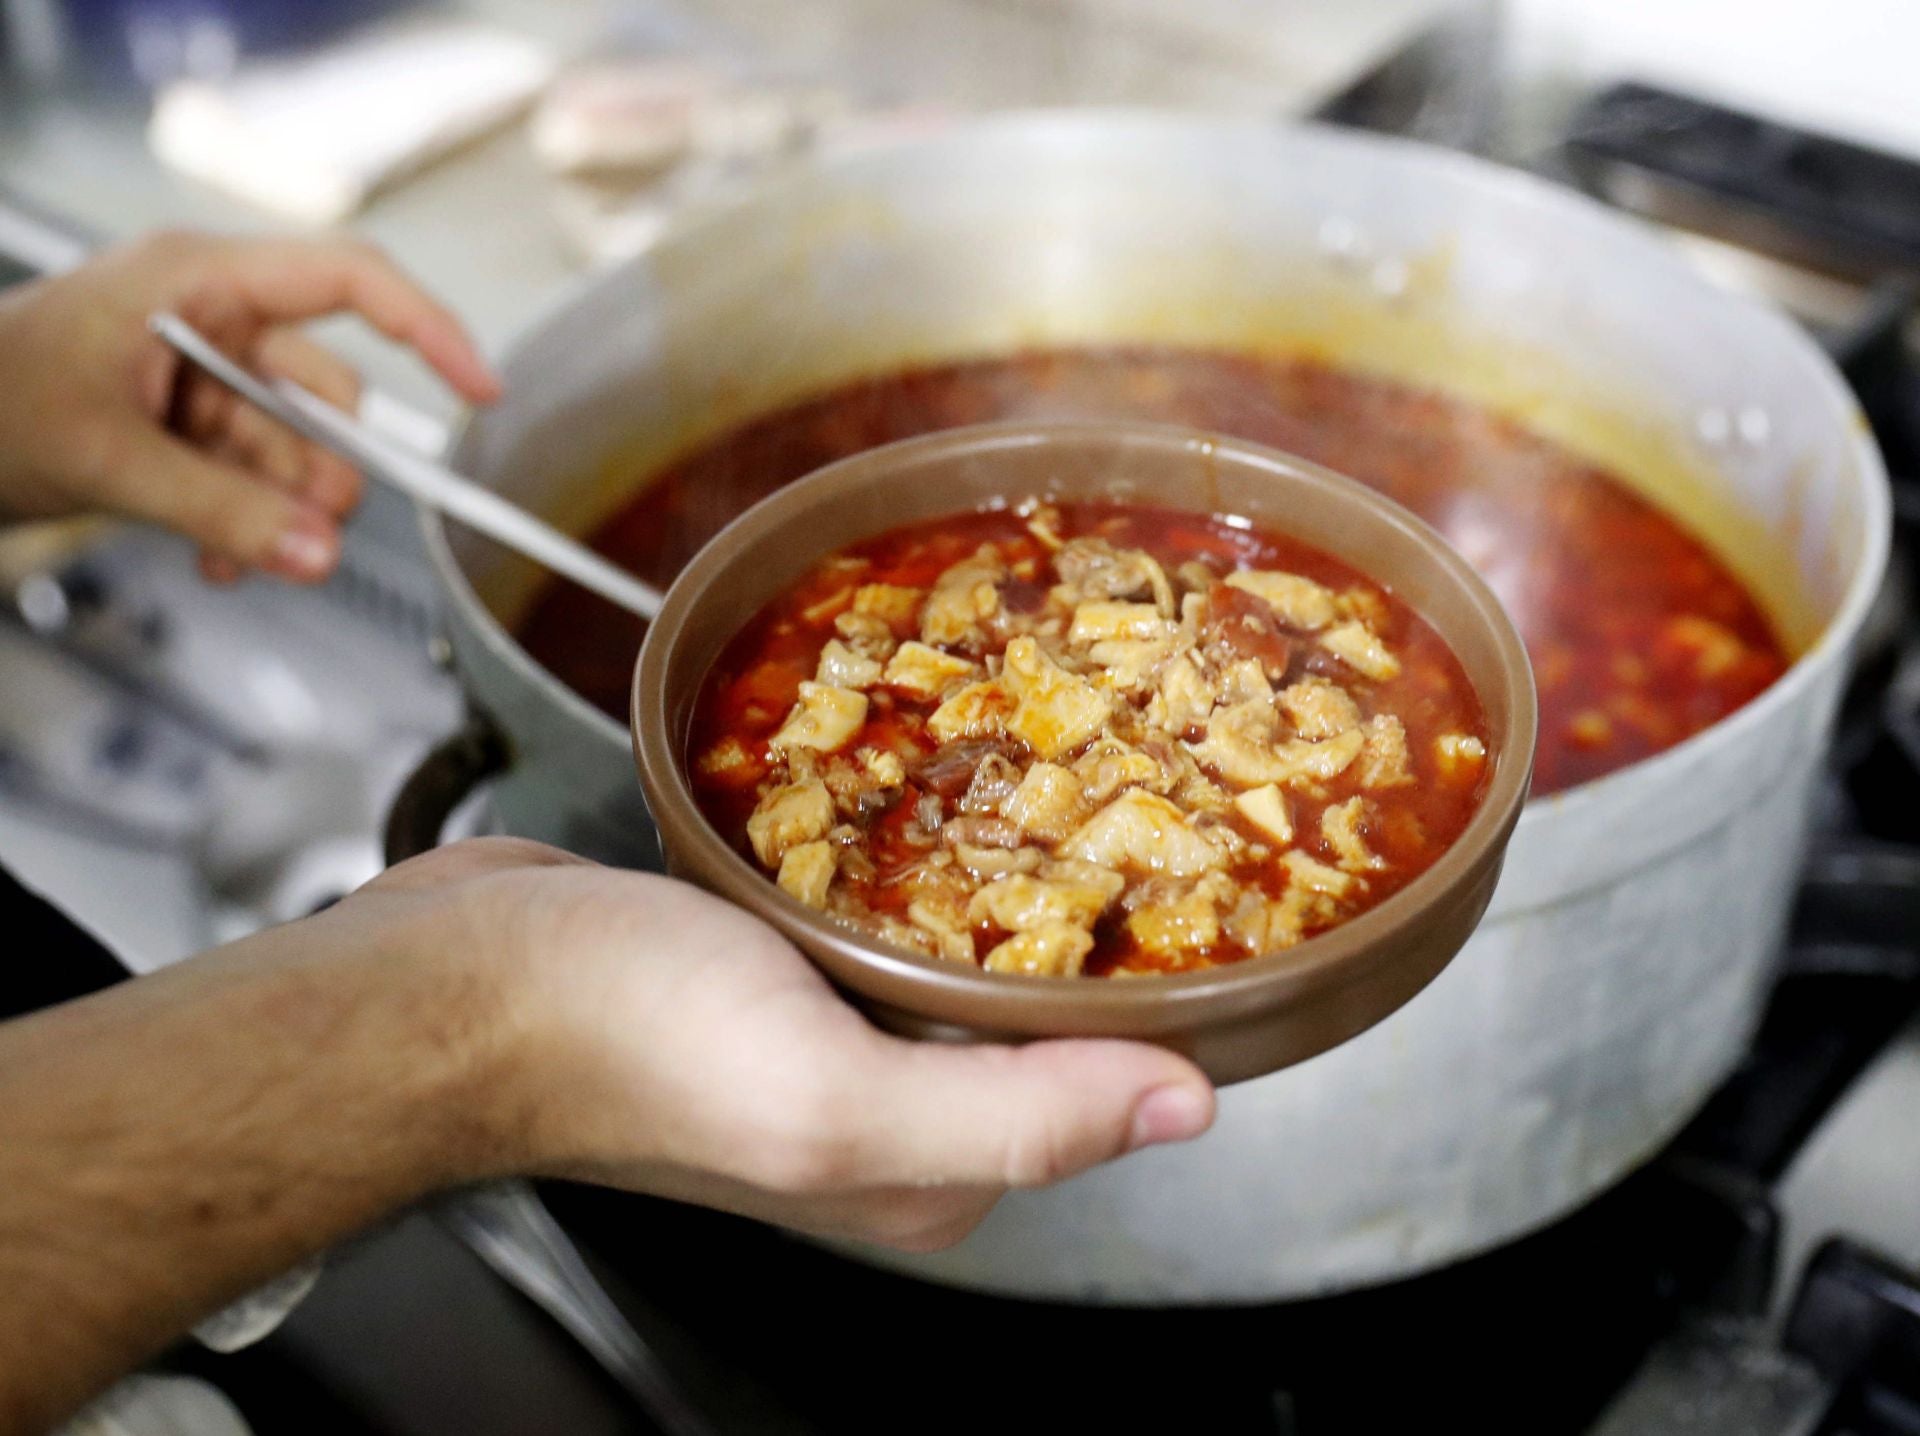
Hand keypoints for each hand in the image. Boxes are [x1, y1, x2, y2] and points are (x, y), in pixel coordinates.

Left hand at [0, 229, 498, 581]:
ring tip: (242, 554)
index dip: (428, 331)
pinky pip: (258, 477)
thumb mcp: (107, 457)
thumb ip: (221, 510)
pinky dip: (251, 525)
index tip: (479, 391)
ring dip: (281, 511)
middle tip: (308, 534)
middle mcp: (211, 315)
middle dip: (319, 473)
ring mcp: (203, 371)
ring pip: (294, 448)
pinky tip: (221, 557)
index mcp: (197, 279)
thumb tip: (317, 550)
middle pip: (326, 393)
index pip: (350, 282)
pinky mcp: (192, 422)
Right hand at [362, 839, 1217, 1251]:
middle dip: (1087, 909)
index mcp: (927, 1170)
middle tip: (1131, 786)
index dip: (1152, 990)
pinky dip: (913, 839)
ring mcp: (830, 1023)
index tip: (1200, 881)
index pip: (1094, 1080)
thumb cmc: (616, 1045)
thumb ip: (1015, 1113)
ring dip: (1000, 858)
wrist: (449, 978)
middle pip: (1033, 1005)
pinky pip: (878, 892)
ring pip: (957, 935)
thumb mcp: (832, 1099)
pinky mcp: (776, 952)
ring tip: (1055, 756)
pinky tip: (932, 773)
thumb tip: (1190, 1108)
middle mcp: (889, 1107)